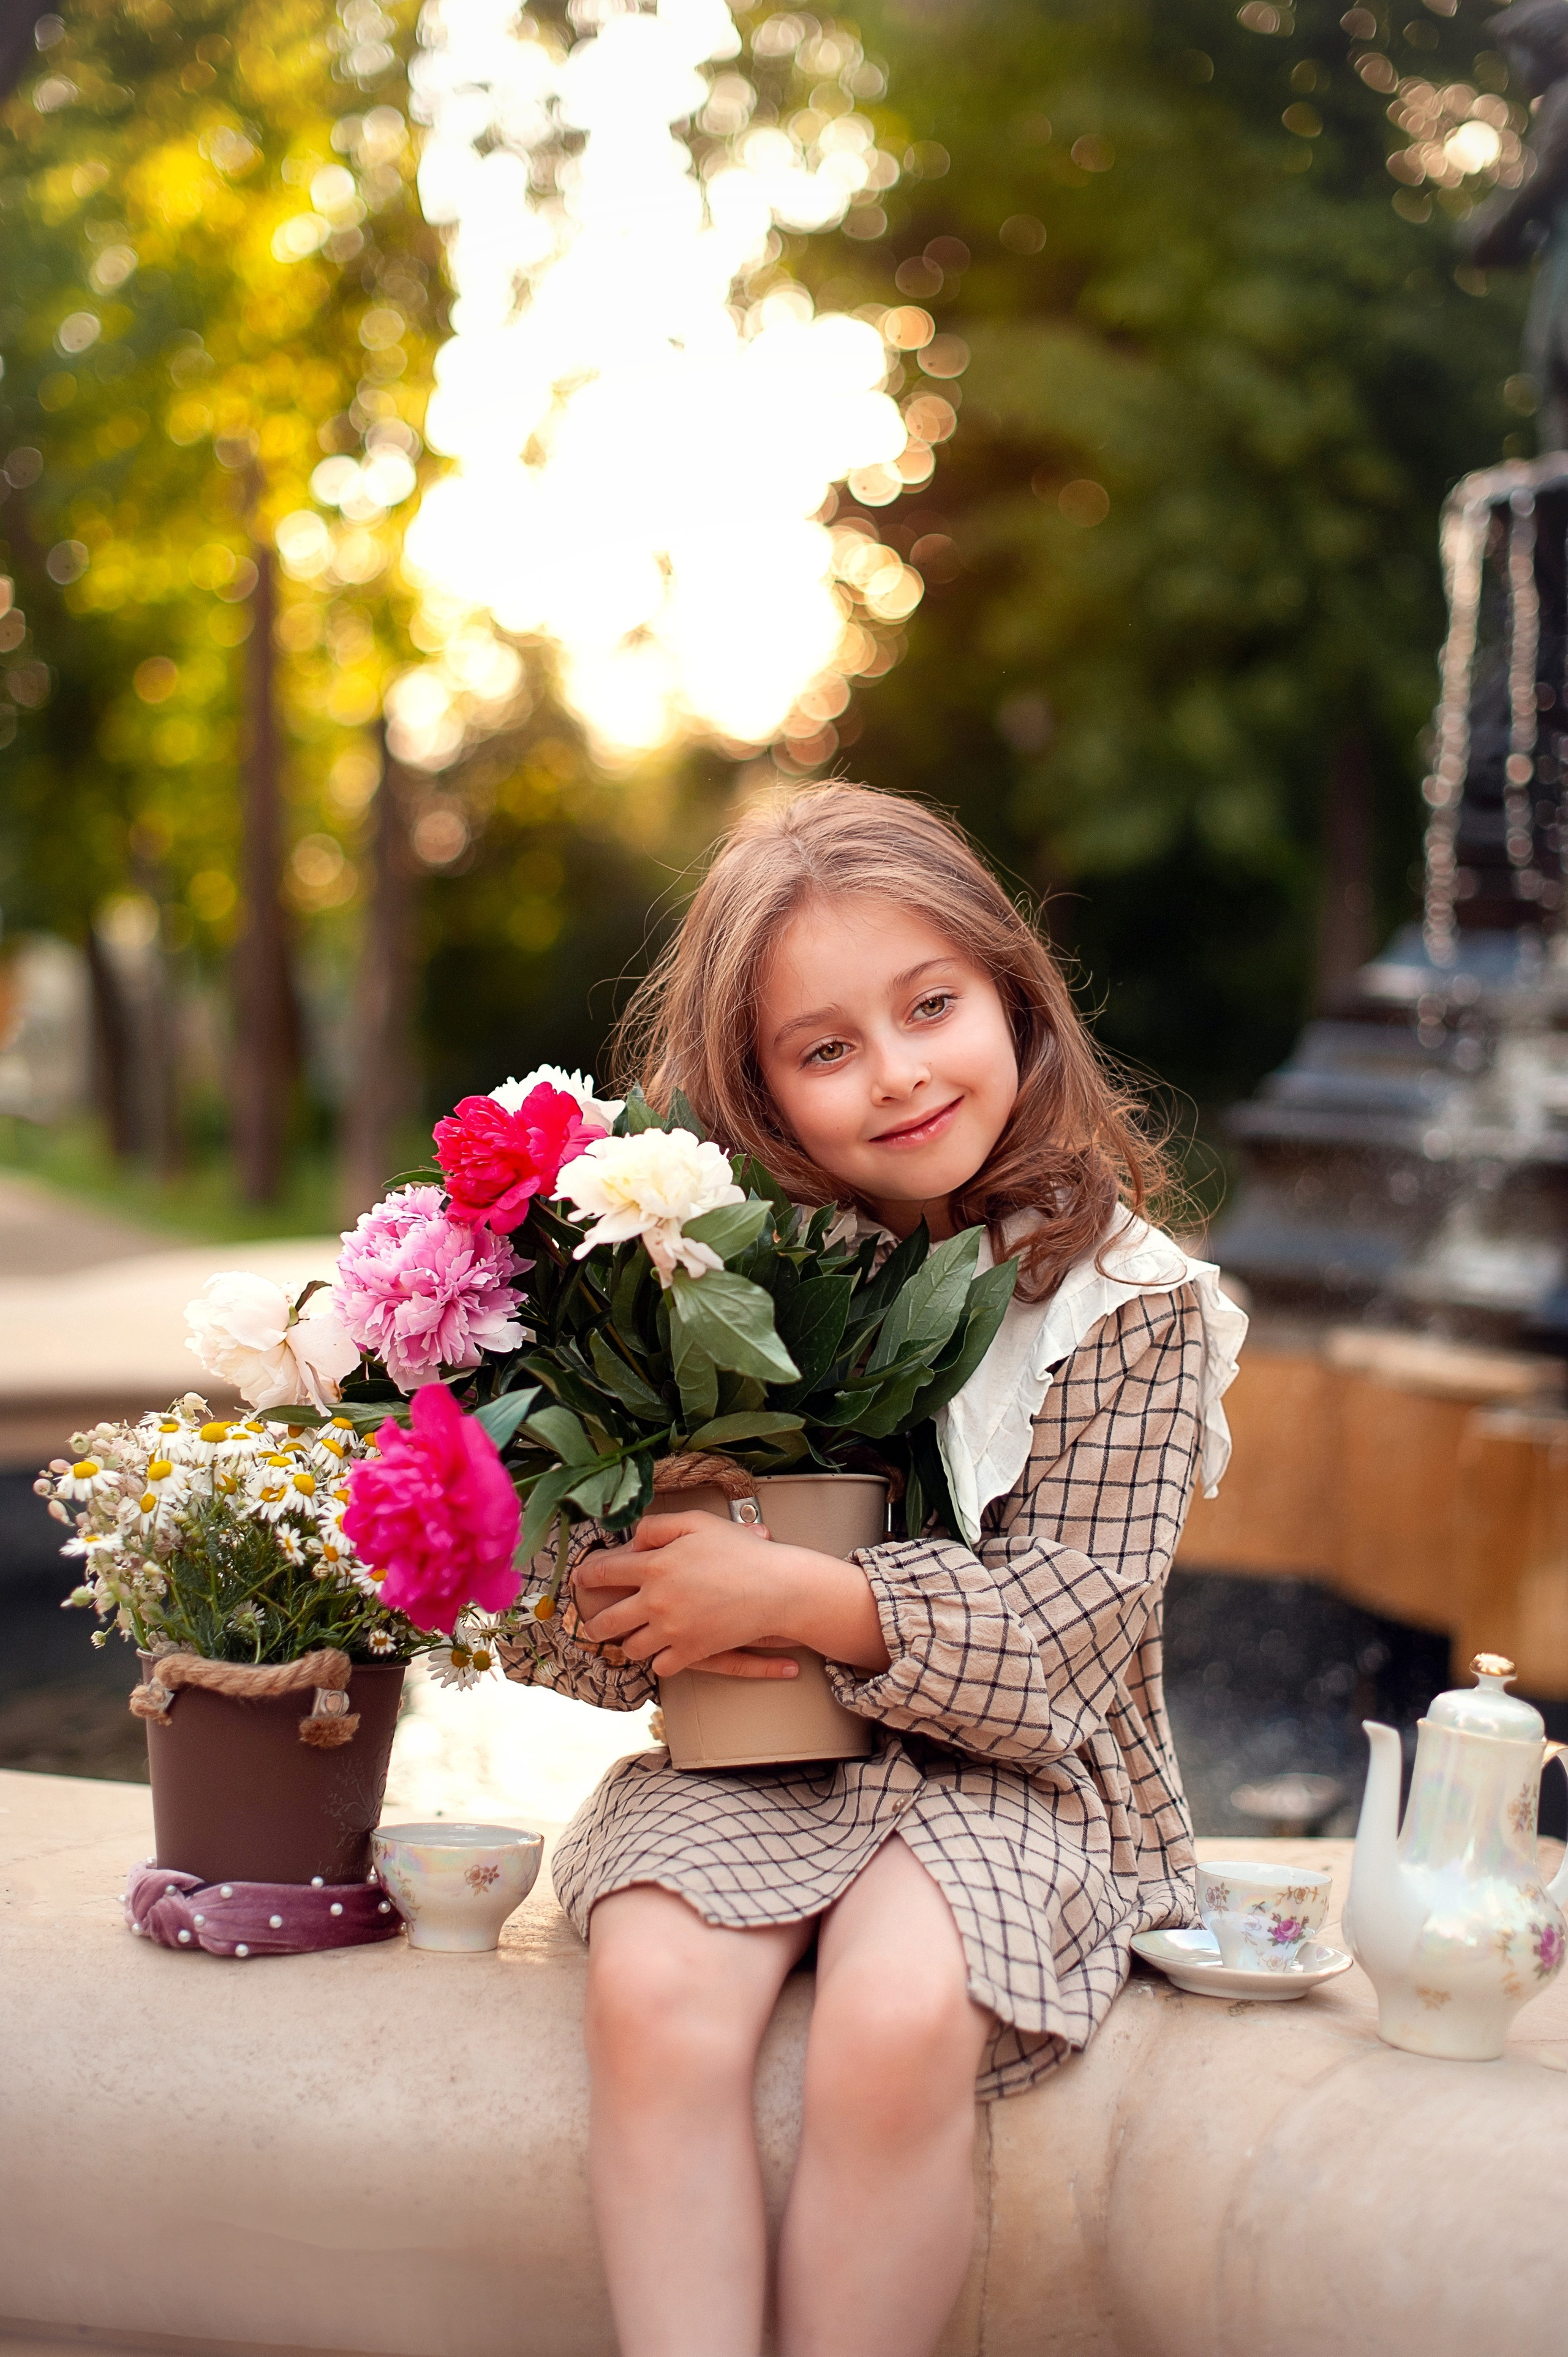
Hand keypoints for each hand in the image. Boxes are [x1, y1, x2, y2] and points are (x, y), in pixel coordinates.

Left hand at [575, 1510, 891, 1678]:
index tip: (580, 1580)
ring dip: (630, 1642)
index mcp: (653, 1565)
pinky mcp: (692, 1652)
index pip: (603, 1572)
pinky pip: (660, 1666)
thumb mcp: (697, 1522)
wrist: (777, 1588)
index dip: (587, 1576)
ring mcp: (672, 1630)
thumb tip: (632, 1541)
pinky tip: (665, 1650)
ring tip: (635, 1635)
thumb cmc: (741, 1551)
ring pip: (630, 1648)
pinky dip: (660, 1660)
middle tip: (596, 1622)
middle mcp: (655, 1600)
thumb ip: (658, 1526)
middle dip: (595, 1622)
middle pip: (606, 1621)